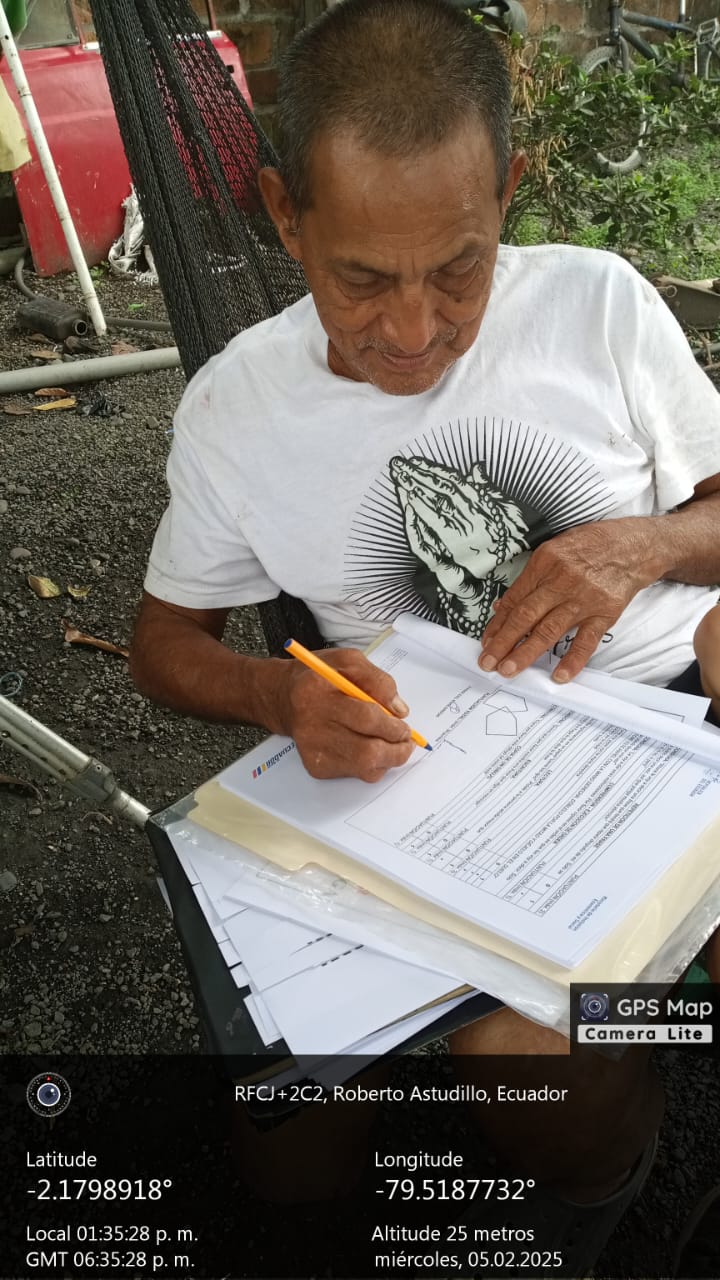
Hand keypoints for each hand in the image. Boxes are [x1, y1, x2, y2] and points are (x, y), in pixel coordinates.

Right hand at [276, 648, 415, 782]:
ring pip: (364, 767)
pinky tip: (370, 749)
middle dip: (396, 750)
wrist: (286, 698)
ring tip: (393, 745)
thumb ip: (377, 680)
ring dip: (388, 759)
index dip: (392, 726)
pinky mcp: (316, 766)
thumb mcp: (348, 662)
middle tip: (406, 742)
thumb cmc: (320, 678)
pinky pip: (355, 773)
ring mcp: (313, 750)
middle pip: (366, 751)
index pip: (365, 717)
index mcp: (317, 692)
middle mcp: (311, 725)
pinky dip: (372, 765)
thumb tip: (399, 710)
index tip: (405, 727)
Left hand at [479, 518, 661, 681]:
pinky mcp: (605, 613)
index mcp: (545, 561)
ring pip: (549, 630)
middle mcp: (562, 580)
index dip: (498, 623)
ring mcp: (585, 598)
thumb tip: (504, 606)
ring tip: (509, 670)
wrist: (636, 546)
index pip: (515, 598)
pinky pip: (586, 640)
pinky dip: (573, 660)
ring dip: (526, 652)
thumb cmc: (593, 545)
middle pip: (526, 616)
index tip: (486, 642)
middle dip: (504, 642)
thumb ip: (531, 578)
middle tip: (487, 662)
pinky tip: (559, 676)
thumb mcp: (556, 549)